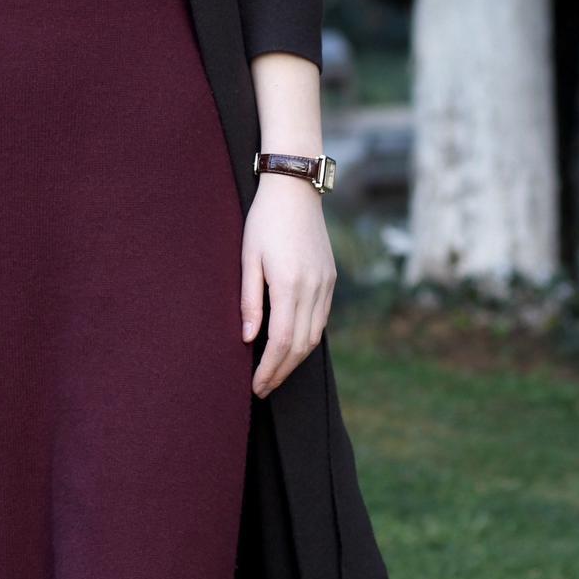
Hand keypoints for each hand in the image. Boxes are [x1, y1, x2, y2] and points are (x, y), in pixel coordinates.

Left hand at [240, 175, 335, 398]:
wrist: (295, 189)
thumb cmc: (264, 220)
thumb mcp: (248, 257)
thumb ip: (249, 300)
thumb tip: (247, 338)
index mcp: (289, 284)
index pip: (281, 341)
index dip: (269, 368)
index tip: (256, 386)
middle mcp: (313, 288)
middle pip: (300, 345)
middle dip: (281, 371)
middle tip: (262, 388)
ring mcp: (326, 284)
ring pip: (314, 336)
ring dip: (295, 359)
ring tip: (275, 373)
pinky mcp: (331, 279)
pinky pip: (322, 319)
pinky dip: (307, 339)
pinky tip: (291, 346)